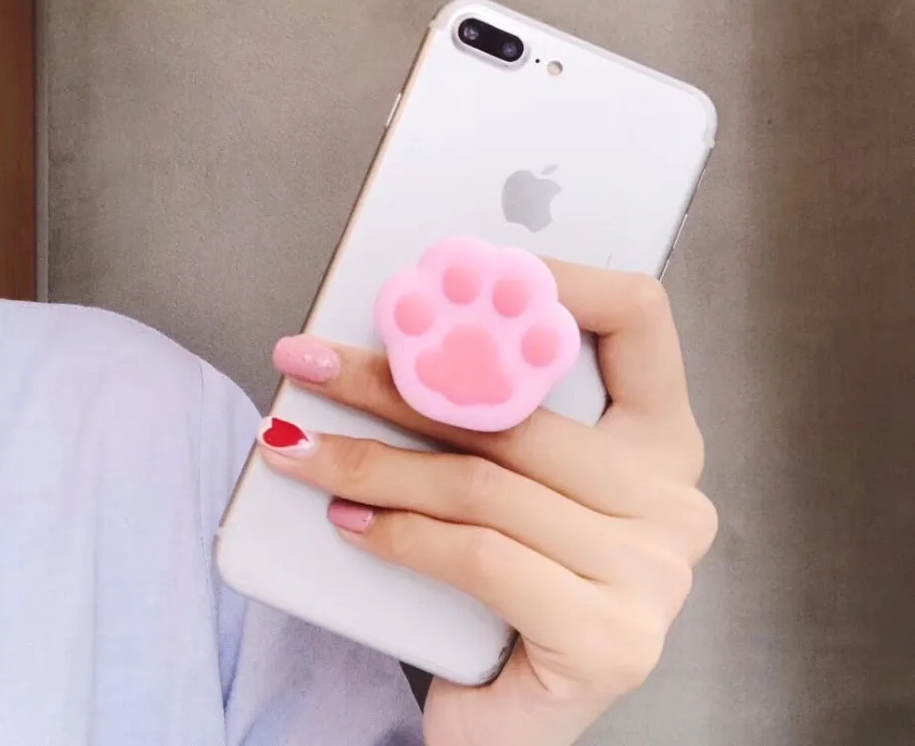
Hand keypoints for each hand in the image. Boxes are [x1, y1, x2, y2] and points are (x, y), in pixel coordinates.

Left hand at [261, 262, 716, 745]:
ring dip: (372, 460)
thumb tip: (403, 336)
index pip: (639, 321)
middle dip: (397, 381)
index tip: (467, 272)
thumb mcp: (514, 480)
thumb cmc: (511, 581)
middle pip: (521, 410)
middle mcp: (673, 499)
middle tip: (312, 362)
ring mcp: (652, 574)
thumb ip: (491, 414)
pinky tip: (347, 519)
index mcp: (662, 439)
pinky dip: (399, 534)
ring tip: (299, 447)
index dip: (561, 280)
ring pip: (485, 483)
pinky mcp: (610, 640)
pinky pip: (480, 557)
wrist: (517, 722)